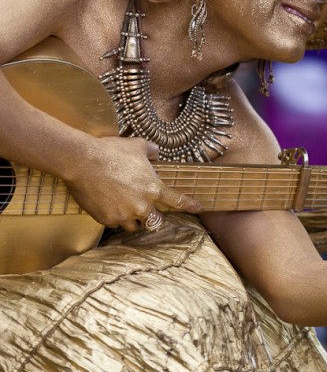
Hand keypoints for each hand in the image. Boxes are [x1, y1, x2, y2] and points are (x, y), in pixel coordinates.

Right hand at [65, 135, 201, 230]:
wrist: (82, 161)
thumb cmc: (111, 151)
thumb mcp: (137, 146)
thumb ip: (151, 151)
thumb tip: (156, 153)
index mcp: (154, 189)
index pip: (178, 201)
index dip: (190, 205)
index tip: (199, 209)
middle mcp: (142, 206)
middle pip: (155, 221)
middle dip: (152, 217)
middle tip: (144, 210)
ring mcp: (124, 215)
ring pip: (134, 226)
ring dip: (132, 220)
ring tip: (123, 208)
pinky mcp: (107, 219)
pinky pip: (114, 224)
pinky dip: (114, 218)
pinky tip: (107, 205)